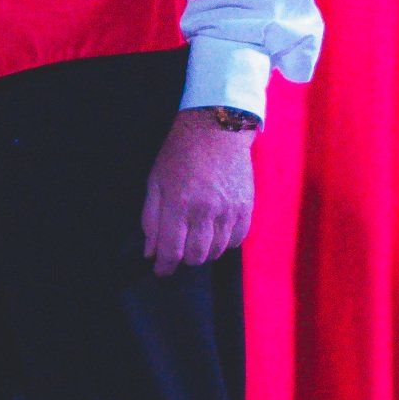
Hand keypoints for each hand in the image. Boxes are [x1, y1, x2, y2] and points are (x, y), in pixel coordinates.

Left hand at [141, 111, 254, 276]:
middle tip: (178, 248)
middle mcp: (207, 210)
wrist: (216, 129)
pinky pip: (237, 240)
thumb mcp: (155, 182)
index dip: (164, 266)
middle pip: (196, 256)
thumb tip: (151, 252)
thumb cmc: (180, 154)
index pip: (172, 250)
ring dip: (204, 251)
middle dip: (184, 259)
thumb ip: (151, 219)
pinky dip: (224, 242)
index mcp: (180, 203)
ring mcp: (230, 210)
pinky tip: (216, 231)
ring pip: (217, 251)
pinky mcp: (247, 207)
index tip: (160, 270)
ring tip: (196, 237)